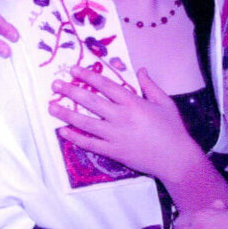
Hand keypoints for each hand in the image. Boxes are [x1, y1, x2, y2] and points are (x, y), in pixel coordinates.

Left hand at [50, 67, 201, 182]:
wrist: (176, 159)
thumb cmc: (173, 130)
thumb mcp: (165, 103)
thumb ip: (150, 86)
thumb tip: (140, 69)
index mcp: (133, 103)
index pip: (105, 85)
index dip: (87, 76)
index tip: (73, 69)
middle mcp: (121, 117)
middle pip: (90, 101)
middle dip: (70, 91)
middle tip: (55, 85)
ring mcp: (115, 135)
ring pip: (85, 122)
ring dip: (66, 114)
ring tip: (51, 106)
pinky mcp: (113, 151)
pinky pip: (90, 143)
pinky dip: (75, 137)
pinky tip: (62, 131)